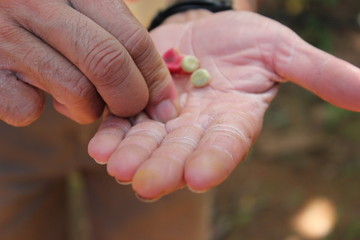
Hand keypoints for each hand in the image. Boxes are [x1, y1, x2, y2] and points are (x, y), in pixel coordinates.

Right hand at [0, 0, 176, 125]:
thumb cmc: (37, 4)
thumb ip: (109, 15)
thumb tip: (155, 71)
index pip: (132, 38)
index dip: (154, 77)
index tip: (165, 103)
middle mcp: (37, 4)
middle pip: (109, 64)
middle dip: (131, 99)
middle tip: (131, 109)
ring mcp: (5, 36)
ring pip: (76, 92)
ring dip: (87, 108)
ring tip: (79, 96)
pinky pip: (26, 109)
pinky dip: (36, 110)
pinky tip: (33, 92)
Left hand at [88, 11, 359, 199]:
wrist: (204, 28)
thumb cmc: (246, 42)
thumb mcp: (282, 51)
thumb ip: (318, 74)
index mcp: (233, 119)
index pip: (227, 144)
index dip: (215, 159)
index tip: (200, 176)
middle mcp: (198, 126)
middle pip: (182, 150)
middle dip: (166, 166)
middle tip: (147, 184)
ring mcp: (166, 116)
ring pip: (150, 141)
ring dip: (134, 155)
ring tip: (118, 167)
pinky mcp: (138, 101)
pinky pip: (124, 121)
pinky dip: (113, 134)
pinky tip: (100, 145)